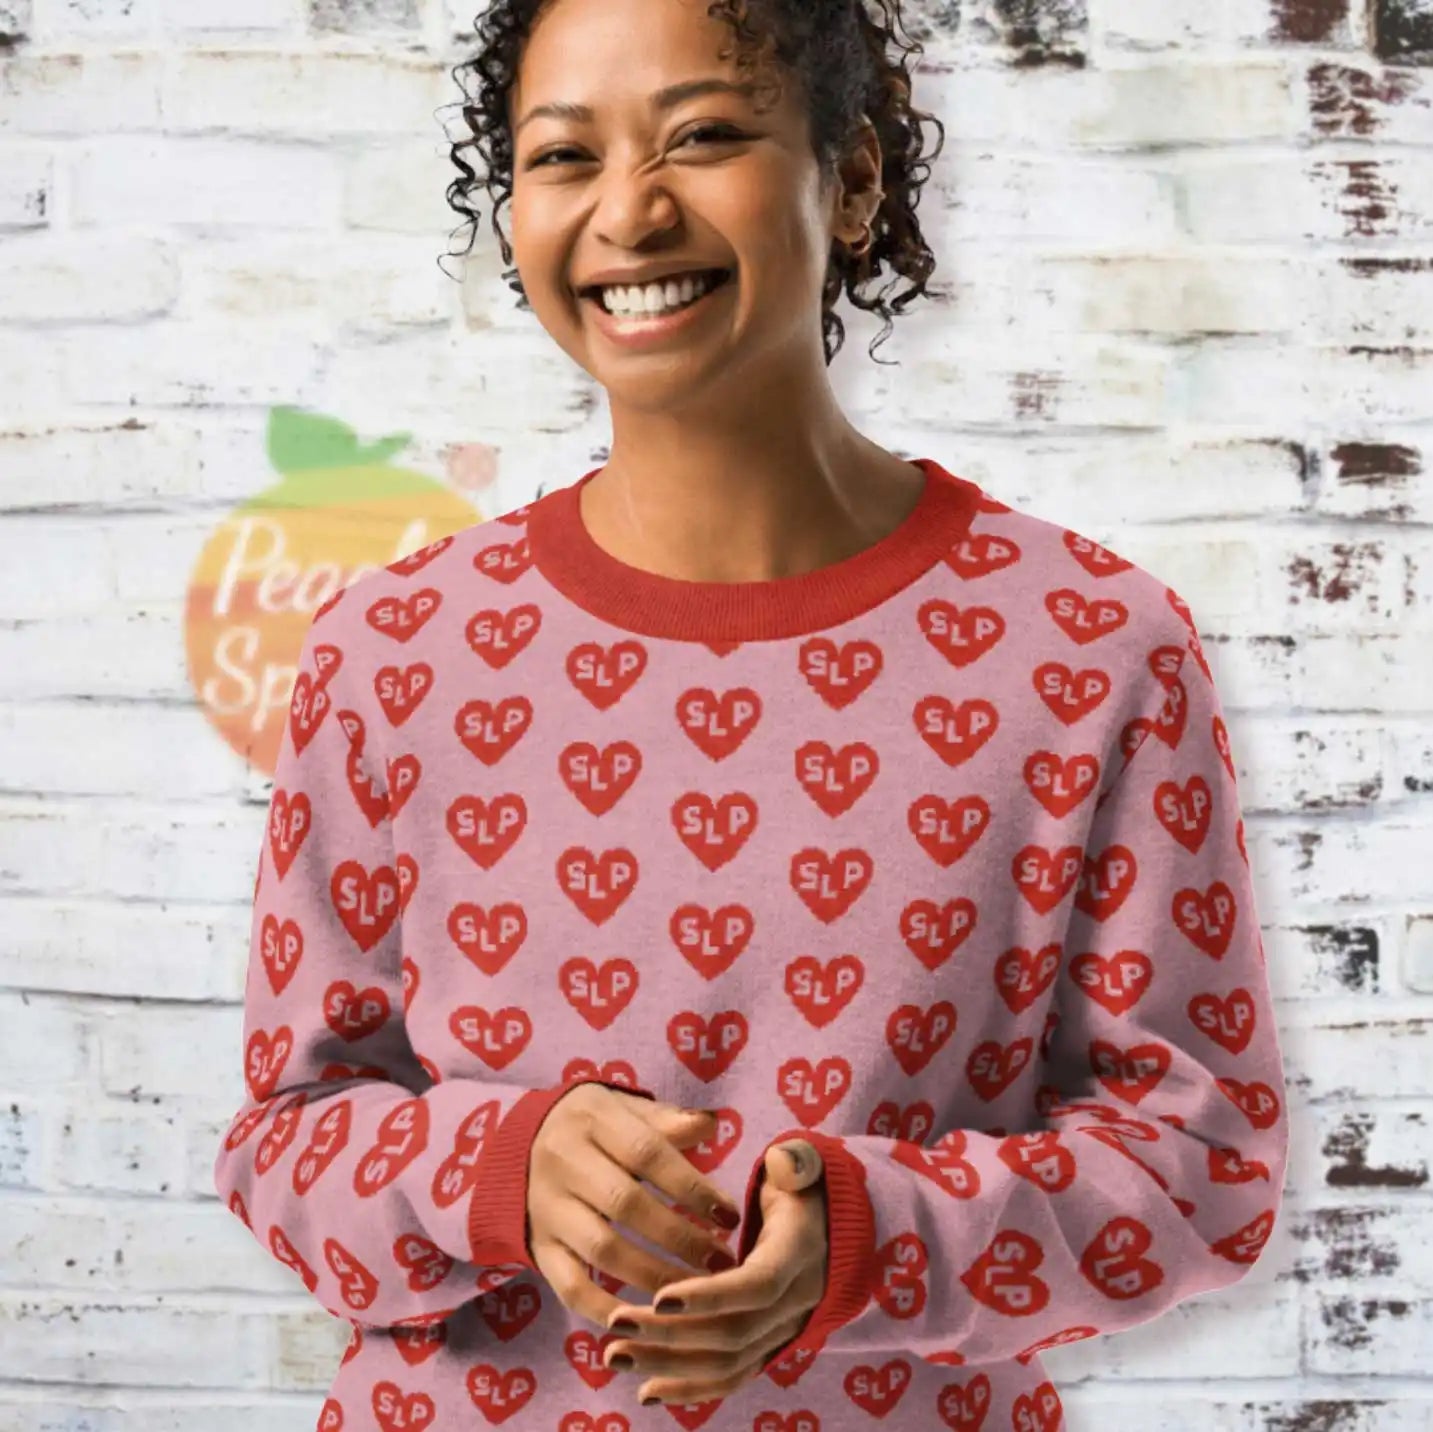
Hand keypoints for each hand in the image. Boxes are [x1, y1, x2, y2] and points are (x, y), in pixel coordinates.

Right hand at [526, 1086, 743, 1326]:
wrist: (515, 1146)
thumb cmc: (591, 1127)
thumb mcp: (622, 1108)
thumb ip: (665, 1120)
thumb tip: (713, 1124)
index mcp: (593, 1119)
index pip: (649, 1153)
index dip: (692, 1187)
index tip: (730, 1217)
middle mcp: (564, 1161)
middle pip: (627, 1204)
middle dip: (680, 1238)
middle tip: (722, 1262)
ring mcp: (547, 1208)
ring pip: (602, 1250)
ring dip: (654, 1275)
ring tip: (696, 1292)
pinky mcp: (538, 1247)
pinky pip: (569, 1286)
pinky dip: (606, 1309)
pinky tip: (645, 1320)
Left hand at [599, 1138, 828, 1406]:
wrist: (830, 1227)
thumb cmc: (802, 1187)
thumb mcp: (803, 1166)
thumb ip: (796, 1161)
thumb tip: (782, 1163)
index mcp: (799, 1254)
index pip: (756, 1286)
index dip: (709, 1296)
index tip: (658, 1297)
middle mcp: (795, 1303)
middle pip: (733, 1334)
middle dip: (671, 1334)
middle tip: (616, 1324)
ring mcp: (782, 1331)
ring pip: (727, 1364)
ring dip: (669, 1366)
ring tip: (615, 1355)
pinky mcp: (767, 1347)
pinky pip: (731, 1378)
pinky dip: (689, 1390)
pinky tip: (645, 1392)